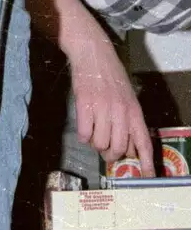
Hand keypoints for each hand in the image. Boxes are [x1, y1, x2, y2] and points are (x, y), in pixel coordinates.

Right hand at [66, 22, 154, 174]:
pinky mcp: (84, 104)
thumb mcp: (127, 98)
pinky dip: (83, 135)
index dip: (146, 162)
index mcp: (134, 110)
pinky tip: (84, 127)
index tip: (147, 177)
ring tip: (93, 135)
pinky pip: (84, 133)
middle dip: (110, 154)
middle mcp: (121, 111)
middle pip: (119, 147)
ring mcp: (102, 107)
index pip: (144, 141)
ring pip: (100, 143)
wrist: (93, 53)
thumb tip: (130, 147)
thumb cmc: (111, 75)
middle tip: (105, 149)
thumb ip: (129, 121)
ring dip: (95, 144)